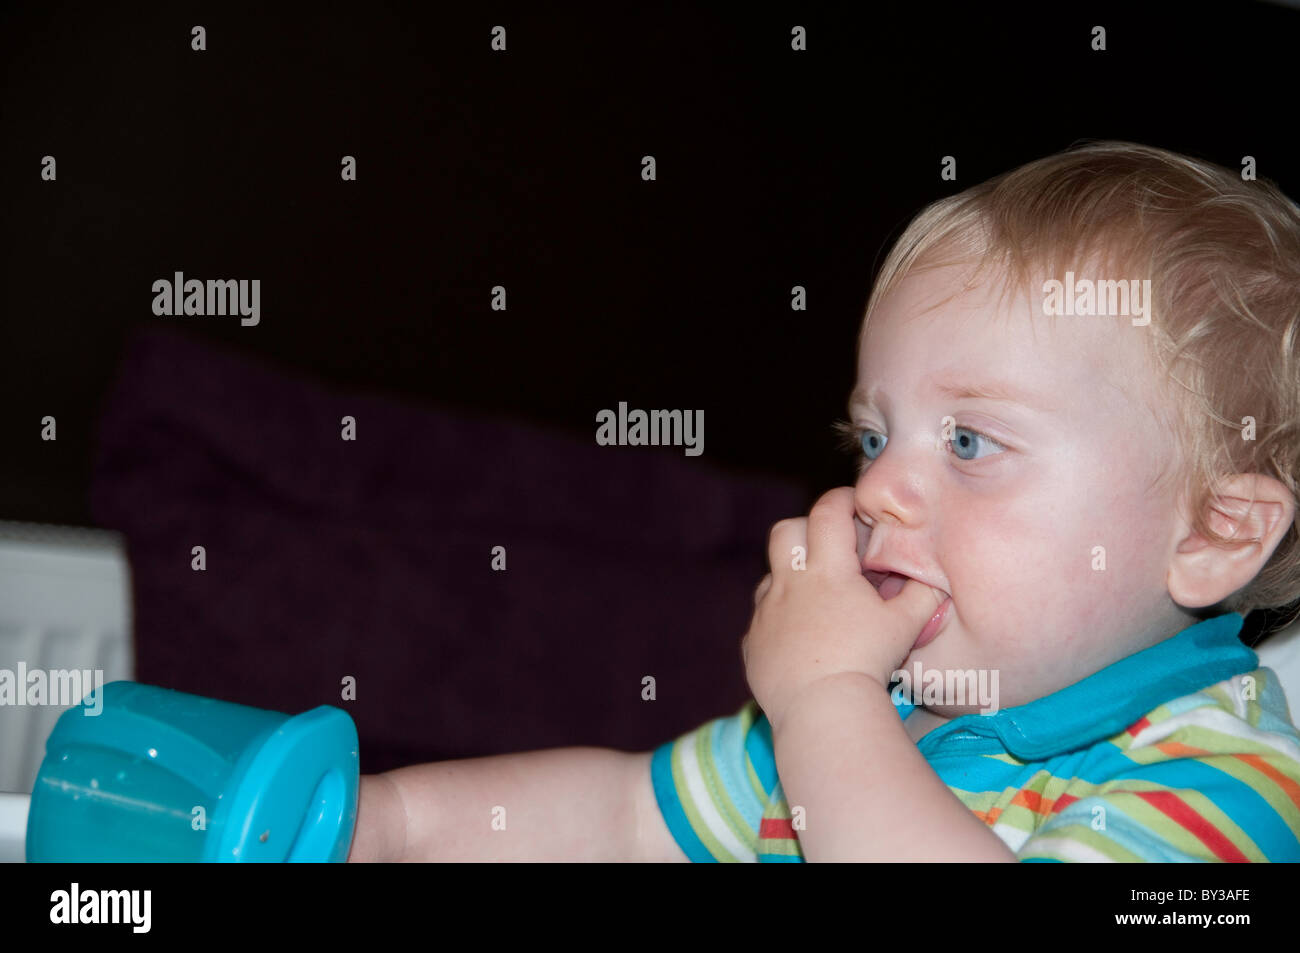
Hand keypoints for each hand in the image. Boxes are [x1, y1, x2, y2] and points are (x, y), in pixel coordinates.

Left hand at [741, 487, 944, 731]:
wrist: (822, 710)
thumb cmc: (867, 662)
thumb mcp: (906, 626)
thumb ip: (923, 595)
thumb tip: (933, 579)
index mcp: (827, 570)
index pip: (827, 513)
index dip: (840, 501)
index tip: (852, 505)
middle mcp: (789, 584)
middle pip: (785, 531)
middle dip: (806, 529)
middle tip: (830, 547)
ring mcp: (766, 613)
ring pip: (770, 577)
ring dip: (791, 578)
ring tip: (817, 600)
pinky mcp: (753, 643)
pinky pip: (762, 620)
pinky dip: (780, 620)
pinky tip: (800, 639)